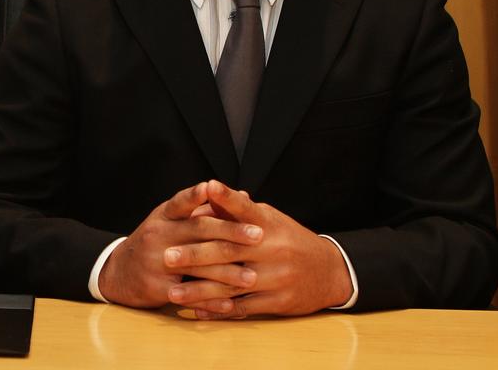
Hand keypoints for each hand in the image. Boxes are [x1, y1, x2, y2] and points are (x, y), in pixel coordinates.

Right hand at [97, 181, 262, 307]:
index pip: (181, 202)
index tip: (214, 187)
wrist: (119, 272)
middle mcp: (158, 234)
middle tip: (259, 235)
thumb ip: (205, 210)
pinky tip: (231, 302)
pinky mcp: (156, 287)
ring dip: (227, 272)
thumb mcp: (172, 221)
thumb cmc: (155, 242)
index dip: (196, 194)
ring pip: (196, 265)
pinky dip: (210, 300)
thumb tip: (243, 196)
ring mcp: (155, 261)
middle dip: (230, 232)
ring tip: (252, 276)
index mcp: (163, 216)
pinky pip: (188, 294)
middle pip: (197, 231)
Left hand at [163, 180, 353, 317]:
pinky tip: (197, 310)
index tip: (207, 187)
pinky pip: (243, 307)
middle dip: (195, 255)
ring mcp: (276, 277)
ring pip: (231, 284)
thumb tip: (207, 193)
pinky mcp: (278, 301)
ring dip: (199, 290)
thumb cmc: (289, 240)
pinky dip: (219, 310)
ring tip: (173, 293)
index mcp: (269, 225)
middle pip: (229, 251)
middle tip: (167, 257)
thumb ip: (238, 211)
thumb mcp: (270, 220)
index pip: (245, 208)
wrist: (330, 271)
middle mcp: (272, 249)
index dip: (227, 197)